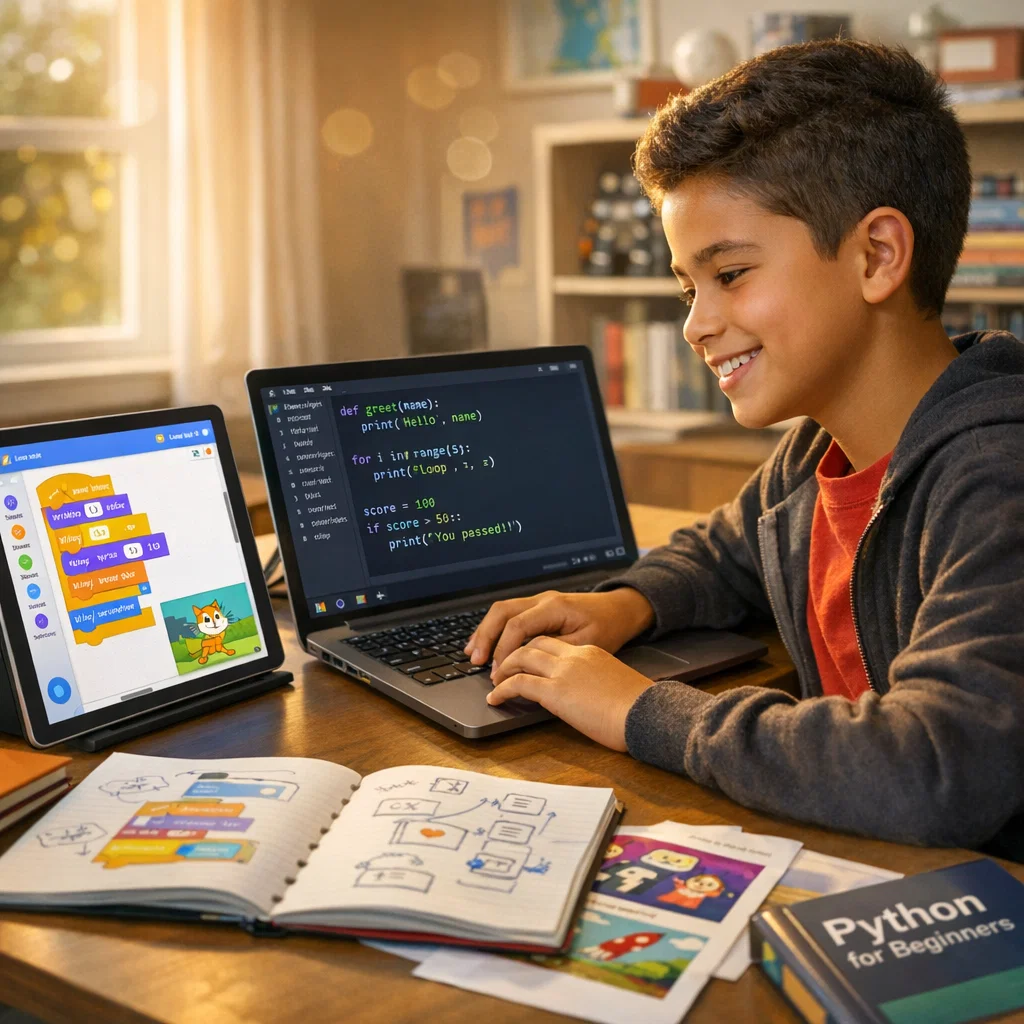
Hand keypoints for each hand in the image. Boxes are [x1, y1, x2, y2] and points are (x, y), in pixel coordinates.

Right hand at [465, 588, 654, 669]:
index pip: (518, 626)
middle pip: (502, 611)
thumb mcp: (587, 644)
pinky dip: (495, 629)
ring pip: (502, 610)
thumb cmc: (607, 627)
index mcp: (554, 607)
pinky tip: (486, 644)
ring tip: (472, 654)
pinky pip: (510, 614)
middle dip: (485, 636)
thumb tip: (530, 664)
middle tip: (475, 661)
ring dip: (485, 631)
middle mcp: (542, 599)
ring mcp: (539, 601)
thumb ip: (558, 652)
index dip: (504, 650)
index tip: (498, 672)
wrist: (619, 610)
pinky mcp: (538, 608)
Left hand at [486, 636, 656, 750]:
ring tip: (494, 681)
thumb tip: (587, 698)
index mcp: (590, 652)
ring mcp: (563, 672)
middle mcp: (574, 656)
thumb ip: (595, 683)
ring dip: (503, 669)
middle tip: (501, 668)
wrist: (647, 714)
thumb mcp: (614, 685)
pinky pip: (518, 683)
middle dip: (512, 654)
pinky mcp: (555, 691)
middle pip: (533, 644)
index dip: (533, 650)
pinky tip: (495, 698)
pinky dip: (502, 689)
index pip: (553, 643)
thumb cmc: (639, 708)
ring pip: (521, 658)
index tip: (524, 662)